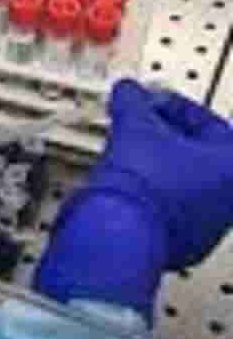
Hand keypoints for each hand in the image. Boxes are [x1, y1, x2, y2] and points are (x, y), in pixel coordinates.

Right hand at [35, 79, 232, 321]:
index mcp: (232, 167)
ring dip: (159, 169)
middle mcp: (227, 202)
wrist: (116, 231)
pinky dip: (150, 196)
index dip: (174, 107)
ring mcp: (205, 228)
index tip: (150, 102)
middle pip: (198, 158)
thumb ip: (135, 101)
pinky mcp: (178, 247)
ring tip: (128, 156)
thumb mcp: (136, 126)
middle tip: (140, 128)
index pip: (209, 124)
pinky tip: (126, 187)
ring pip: (183, 187)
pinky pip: (166, 212)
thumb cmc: (141, 183)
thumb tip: (129, 90)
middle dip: (167, 139)